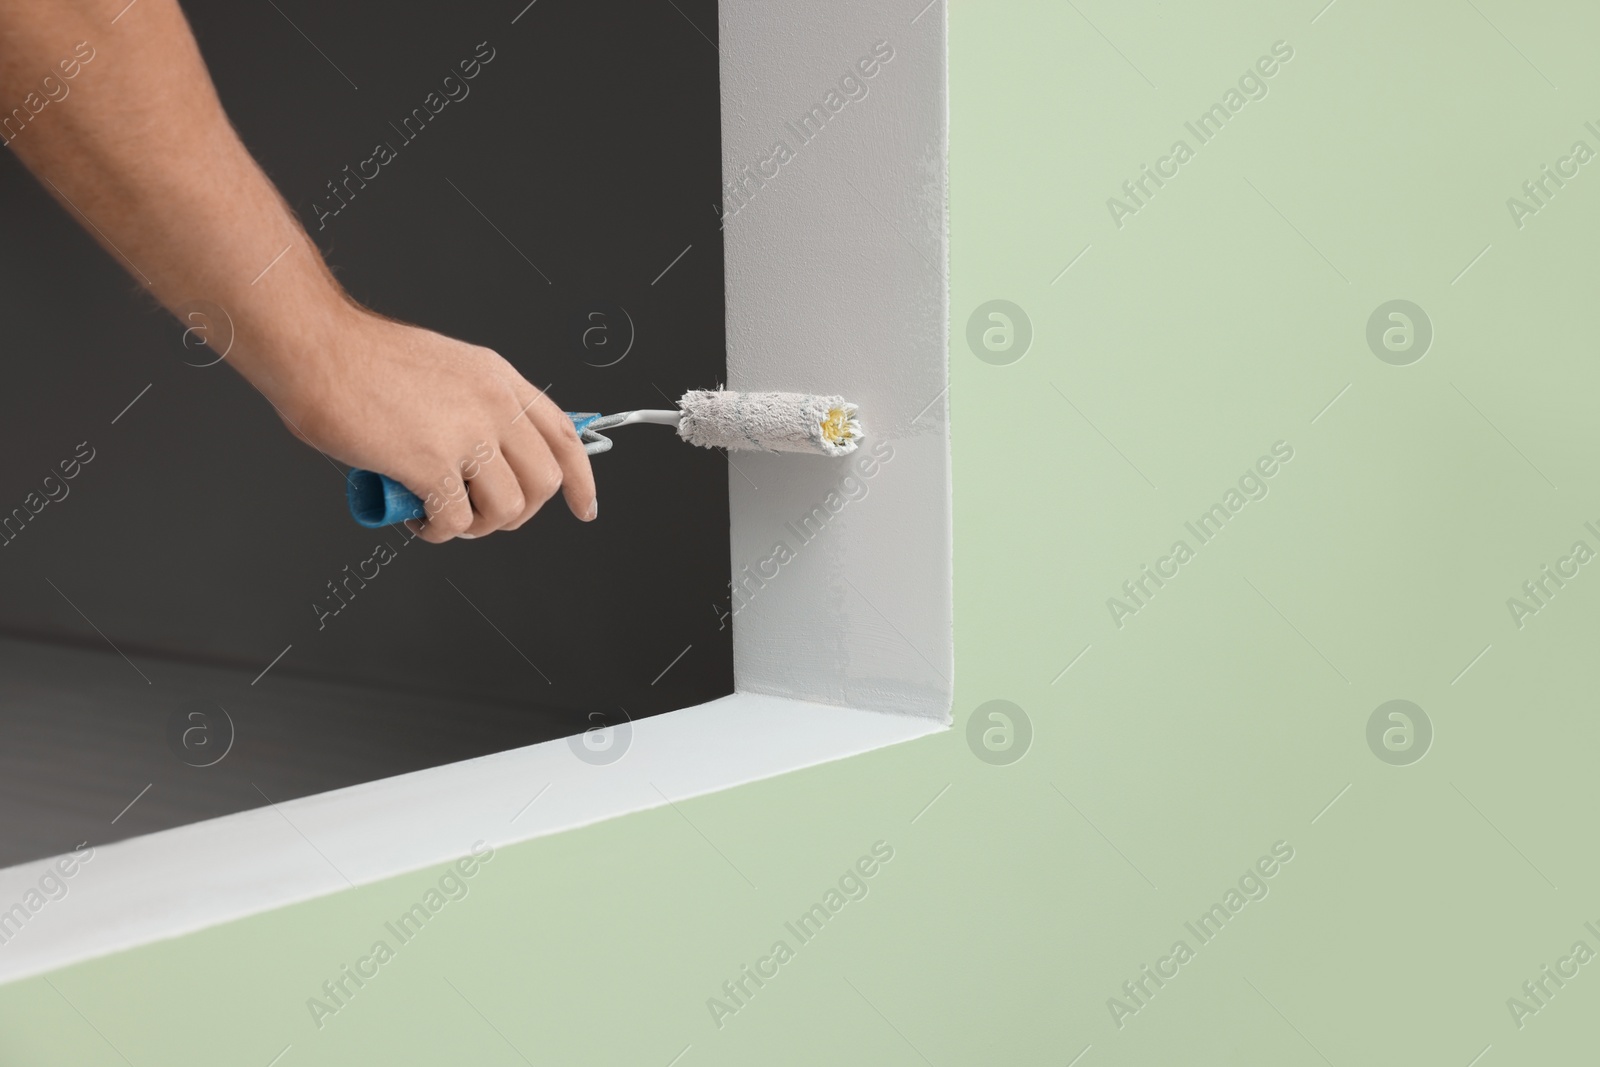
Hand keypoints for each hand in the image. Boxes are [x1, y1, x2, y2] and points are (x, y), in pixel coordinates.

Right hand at [269, 304, 596, 542]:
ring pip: (507, 507)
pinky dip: (439, 532)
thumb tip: (480, 455)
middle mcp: (494, 404)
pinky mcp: (431, 462)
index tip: (586, 507)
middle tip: (482, 516)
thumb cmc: (360, 358)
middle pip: (544, 481)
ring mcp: (467, 433)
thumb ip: (472, 404)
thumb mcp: (445, 367)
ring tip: (443, 516)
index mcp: (499, 379)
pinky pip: (457, 521)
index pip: (564, 434)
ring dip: (478, 526)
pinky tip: (418, 520)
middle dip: (518, 512)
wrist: (316, 347)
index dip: (582, 478)